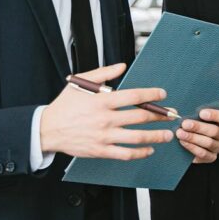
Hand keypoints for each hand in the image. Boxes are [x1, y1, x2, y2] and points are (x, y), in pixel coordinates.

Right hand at [40, 63, 172, 159]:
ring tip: (167, 134)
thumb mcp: (81, 83)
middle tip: (171, 115)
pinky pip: (125, 154)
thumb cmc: (65, 105)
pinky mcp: (101, 150)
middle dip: (160, 116)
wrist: (47, 129)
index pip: (134, 96)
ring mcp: (104, 136)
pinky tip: (149, 150)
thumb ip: (103, 73)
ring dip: (156, 136)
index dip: (152, 95)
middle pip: (140, 116)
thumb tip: (122, 66)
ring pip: (137, 137)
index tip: (162, 95)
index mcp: (101, 101)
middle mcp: (105, 119)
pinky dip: (140, 153)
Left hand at [178, 94, 218, 163]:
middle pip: (215, 131)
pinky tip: (183, 142)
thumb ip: (210, 101)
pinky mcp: (210, 157)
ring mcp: (217, 146)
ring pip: (209, 143)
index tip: (202, 113)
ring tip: (179, 133)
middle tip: (184, 123)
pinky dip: (192, 148)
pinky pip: (203, 154)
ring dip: (193, 138)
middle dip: (198, 127)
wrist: (185, 136)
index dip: (215, 115)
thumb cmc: (193, 119)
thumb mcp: (199, 108)